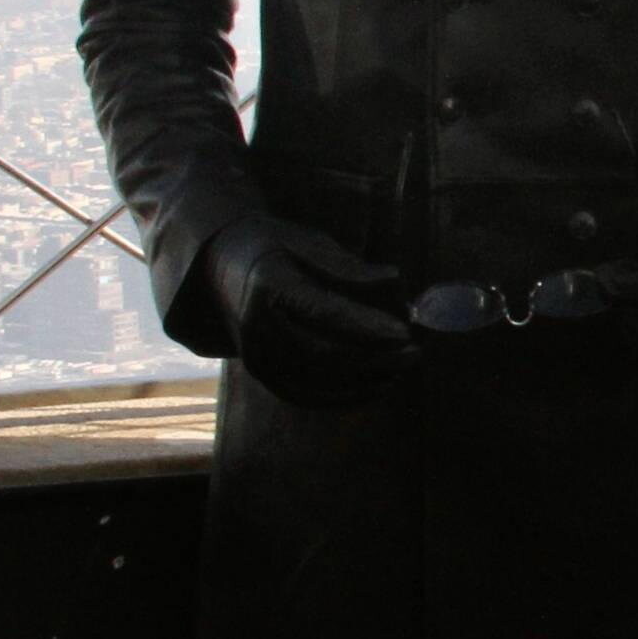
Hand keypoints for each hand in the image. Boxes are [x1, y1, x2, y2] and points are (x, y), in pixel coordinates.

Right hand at [202, 212, 411, 409]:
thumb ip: (349, 268)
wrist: (221, 268)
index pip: (323, 312)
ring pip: (317, 380)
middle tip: (416, 353)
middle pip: (323, 353)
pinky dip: (345, 396)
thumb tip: (394, 281)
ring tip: (403, 368)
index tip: (404, 333)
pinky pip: (306, 395)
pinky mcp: (262, 374)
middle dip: (374, 357)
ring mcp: (255, 355)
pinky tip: (378, 386)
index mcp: (269, 284)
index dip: (366, 326)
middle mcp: (256, 326)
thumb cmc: (277, 250)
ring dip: (365, 380)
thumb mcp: (308, 243)